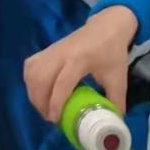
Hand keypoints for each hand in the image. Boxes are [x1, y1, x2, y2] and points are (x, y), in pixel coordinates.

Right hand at [23, 5, 138, 122]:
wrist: (107, 26)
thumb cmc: (112, 52)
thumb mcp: (118, 78)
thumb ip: (115, 101)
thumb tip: (112, 123)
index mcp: (78, 60)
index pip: (61, 84)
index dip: (56, 104)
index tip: (55, 120)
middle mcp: (60, 54)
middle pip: (40, 79)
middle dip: (40, 102)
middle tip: (49, 117)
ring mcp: (52, 51)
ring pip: (32, 72)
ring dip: (33, 92)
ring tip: (43, 107)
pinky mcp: (47, 50)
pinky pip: (31, 66)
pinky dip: (30, 81)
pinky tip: (38, 91)